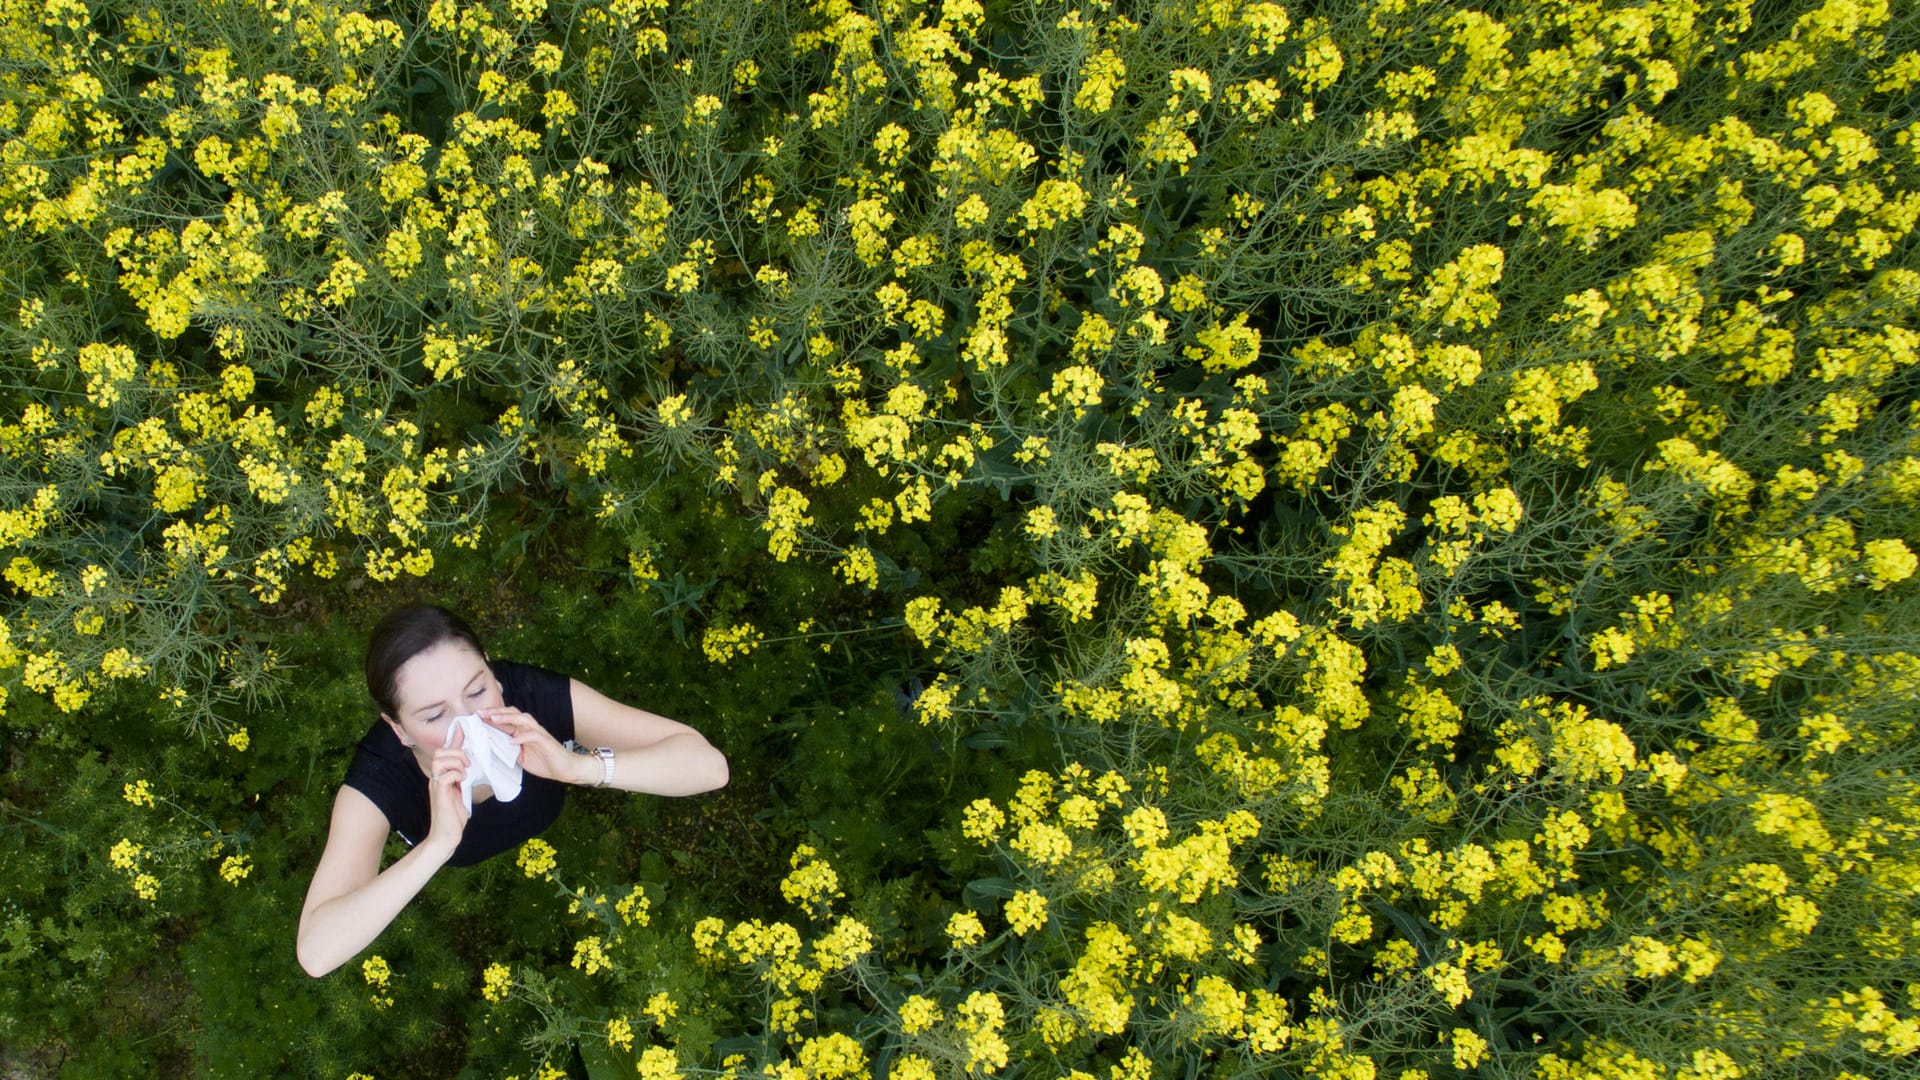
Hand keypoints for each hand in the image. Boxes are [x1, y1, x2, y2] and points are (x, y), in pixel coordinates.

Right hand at [425, 725, 471, 853]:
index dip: (455, 738)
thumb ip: (463, 778)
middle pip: (440, 751)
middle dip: (458, 753)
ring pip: (441, 760)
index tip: (464, 727)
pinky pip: (445, 776)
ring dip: (457, 762)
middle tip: (469, 765)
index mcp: (442, 776)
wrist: (446, 836)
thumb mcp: (461, 792)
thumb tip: (470, 764)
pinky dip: (456, 774)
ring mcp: (436, 785)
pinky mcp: (439, 795)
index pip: (446, 752)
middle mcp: (436, 778)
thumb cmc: (454, 816)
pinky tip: (463, 781)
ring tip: (466, 772)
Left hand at [481, 707, 593, 785]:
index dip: (491, 717)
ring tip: (494, 718)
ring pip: (523, 720)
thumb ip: (508, 750)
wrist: (566, 768)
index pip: (506, 720)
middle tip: (480, 713)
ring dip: (508, 718)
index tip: (476, 717)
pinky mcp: (546, 741)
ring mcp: (539, 734)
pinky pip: (534, 735)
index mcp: (523, 732)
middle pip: (512, 714)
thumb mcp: (520, 757)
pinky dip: (522, 737)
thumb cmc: (545, 762)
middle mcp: (530, 729)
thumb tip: (490, 748)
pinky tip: (512, 741)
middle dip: (496, 712)